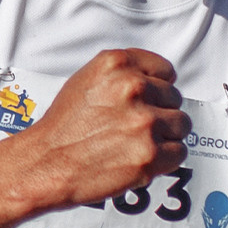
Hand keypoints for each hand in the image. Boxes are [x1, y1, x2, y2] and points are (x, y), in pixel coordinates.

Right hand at [12, 49, 186, 209]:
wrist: (46, 163)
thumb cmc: (62, 128)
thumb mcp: (85, 80)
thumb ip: (121, 76)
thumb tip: (153, 82)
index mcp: (117, 64)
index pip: (165, 70)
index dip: (157, 88)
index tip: (150, 99)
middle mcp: (133, 88)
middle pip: (174, 99)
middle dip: (159, 113)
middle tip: (133, 127)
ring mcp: (144, 121)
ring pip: (181, 125)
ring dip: (164, 136)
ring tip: (136, 143)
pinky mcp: (150, 153)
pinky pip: (179, 152)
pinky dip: (164, 159)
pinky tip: (140, 157)